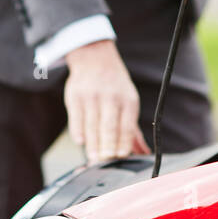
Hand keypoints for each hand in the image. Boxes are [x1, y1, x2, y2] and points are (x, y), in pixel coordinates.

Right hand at [63, 39, 150, 164]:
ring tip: (94, 158)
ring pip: (92, 124)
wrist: (95, 58)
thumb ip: (132, 129)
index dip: (124, 142)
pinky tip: (81, 142)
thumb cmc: (115, 86)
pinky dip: (78, 130)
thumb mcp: (129, 101)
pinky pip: (76, 117)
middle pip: (109, 126)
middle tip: (105, 161)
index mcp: (128, 100)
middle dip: (108, 145)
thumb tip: (142, 152)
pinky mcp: (75, 96)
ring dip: (93, 144)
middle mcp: (110, 97)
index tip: (121, 155)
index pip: (127, 125)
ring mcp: (92, 96)